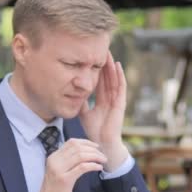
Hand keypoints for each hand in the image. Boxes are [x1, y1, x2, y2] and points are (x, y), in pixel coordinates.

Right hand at [29, 139, 106, 191]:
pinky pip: (82, 167)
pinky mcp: (64, 180)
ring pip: (81, 155)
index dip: (86, 142)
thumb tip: (85, 154)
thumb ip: (67, 162)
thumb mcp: (59, 172)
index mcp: (53, 157)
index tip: (96, 147)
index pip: (71, 142)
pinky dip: (93, 165)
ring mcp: (58, 170)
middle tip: (103, 156)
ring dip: (95, 156)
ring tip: (103, 161)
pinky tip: (99, 168)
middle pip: (77, 147)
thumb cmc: (55, 191)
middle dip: (93, 149)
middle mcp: (54, 161)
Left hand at [79, 52, 128, 171]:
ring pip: (114, 78)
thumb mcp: (82, 112)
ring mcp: (116, 99)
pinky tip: (117, 65)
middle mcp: (110, 98)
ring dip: (111, 66)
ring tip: (108, 52)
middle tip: (99, 49)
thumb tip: (70, 89)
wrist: (102, 142)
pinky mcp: (120, 102)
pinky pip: (121, 86)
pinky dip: (120, 75)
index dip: (95, 69)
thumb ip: (79, 101)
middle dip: (103, 63)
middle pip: (107, 77)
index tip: (90, 57)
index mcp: (102, 100)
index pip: (99, 81)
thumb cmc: (94, 130)